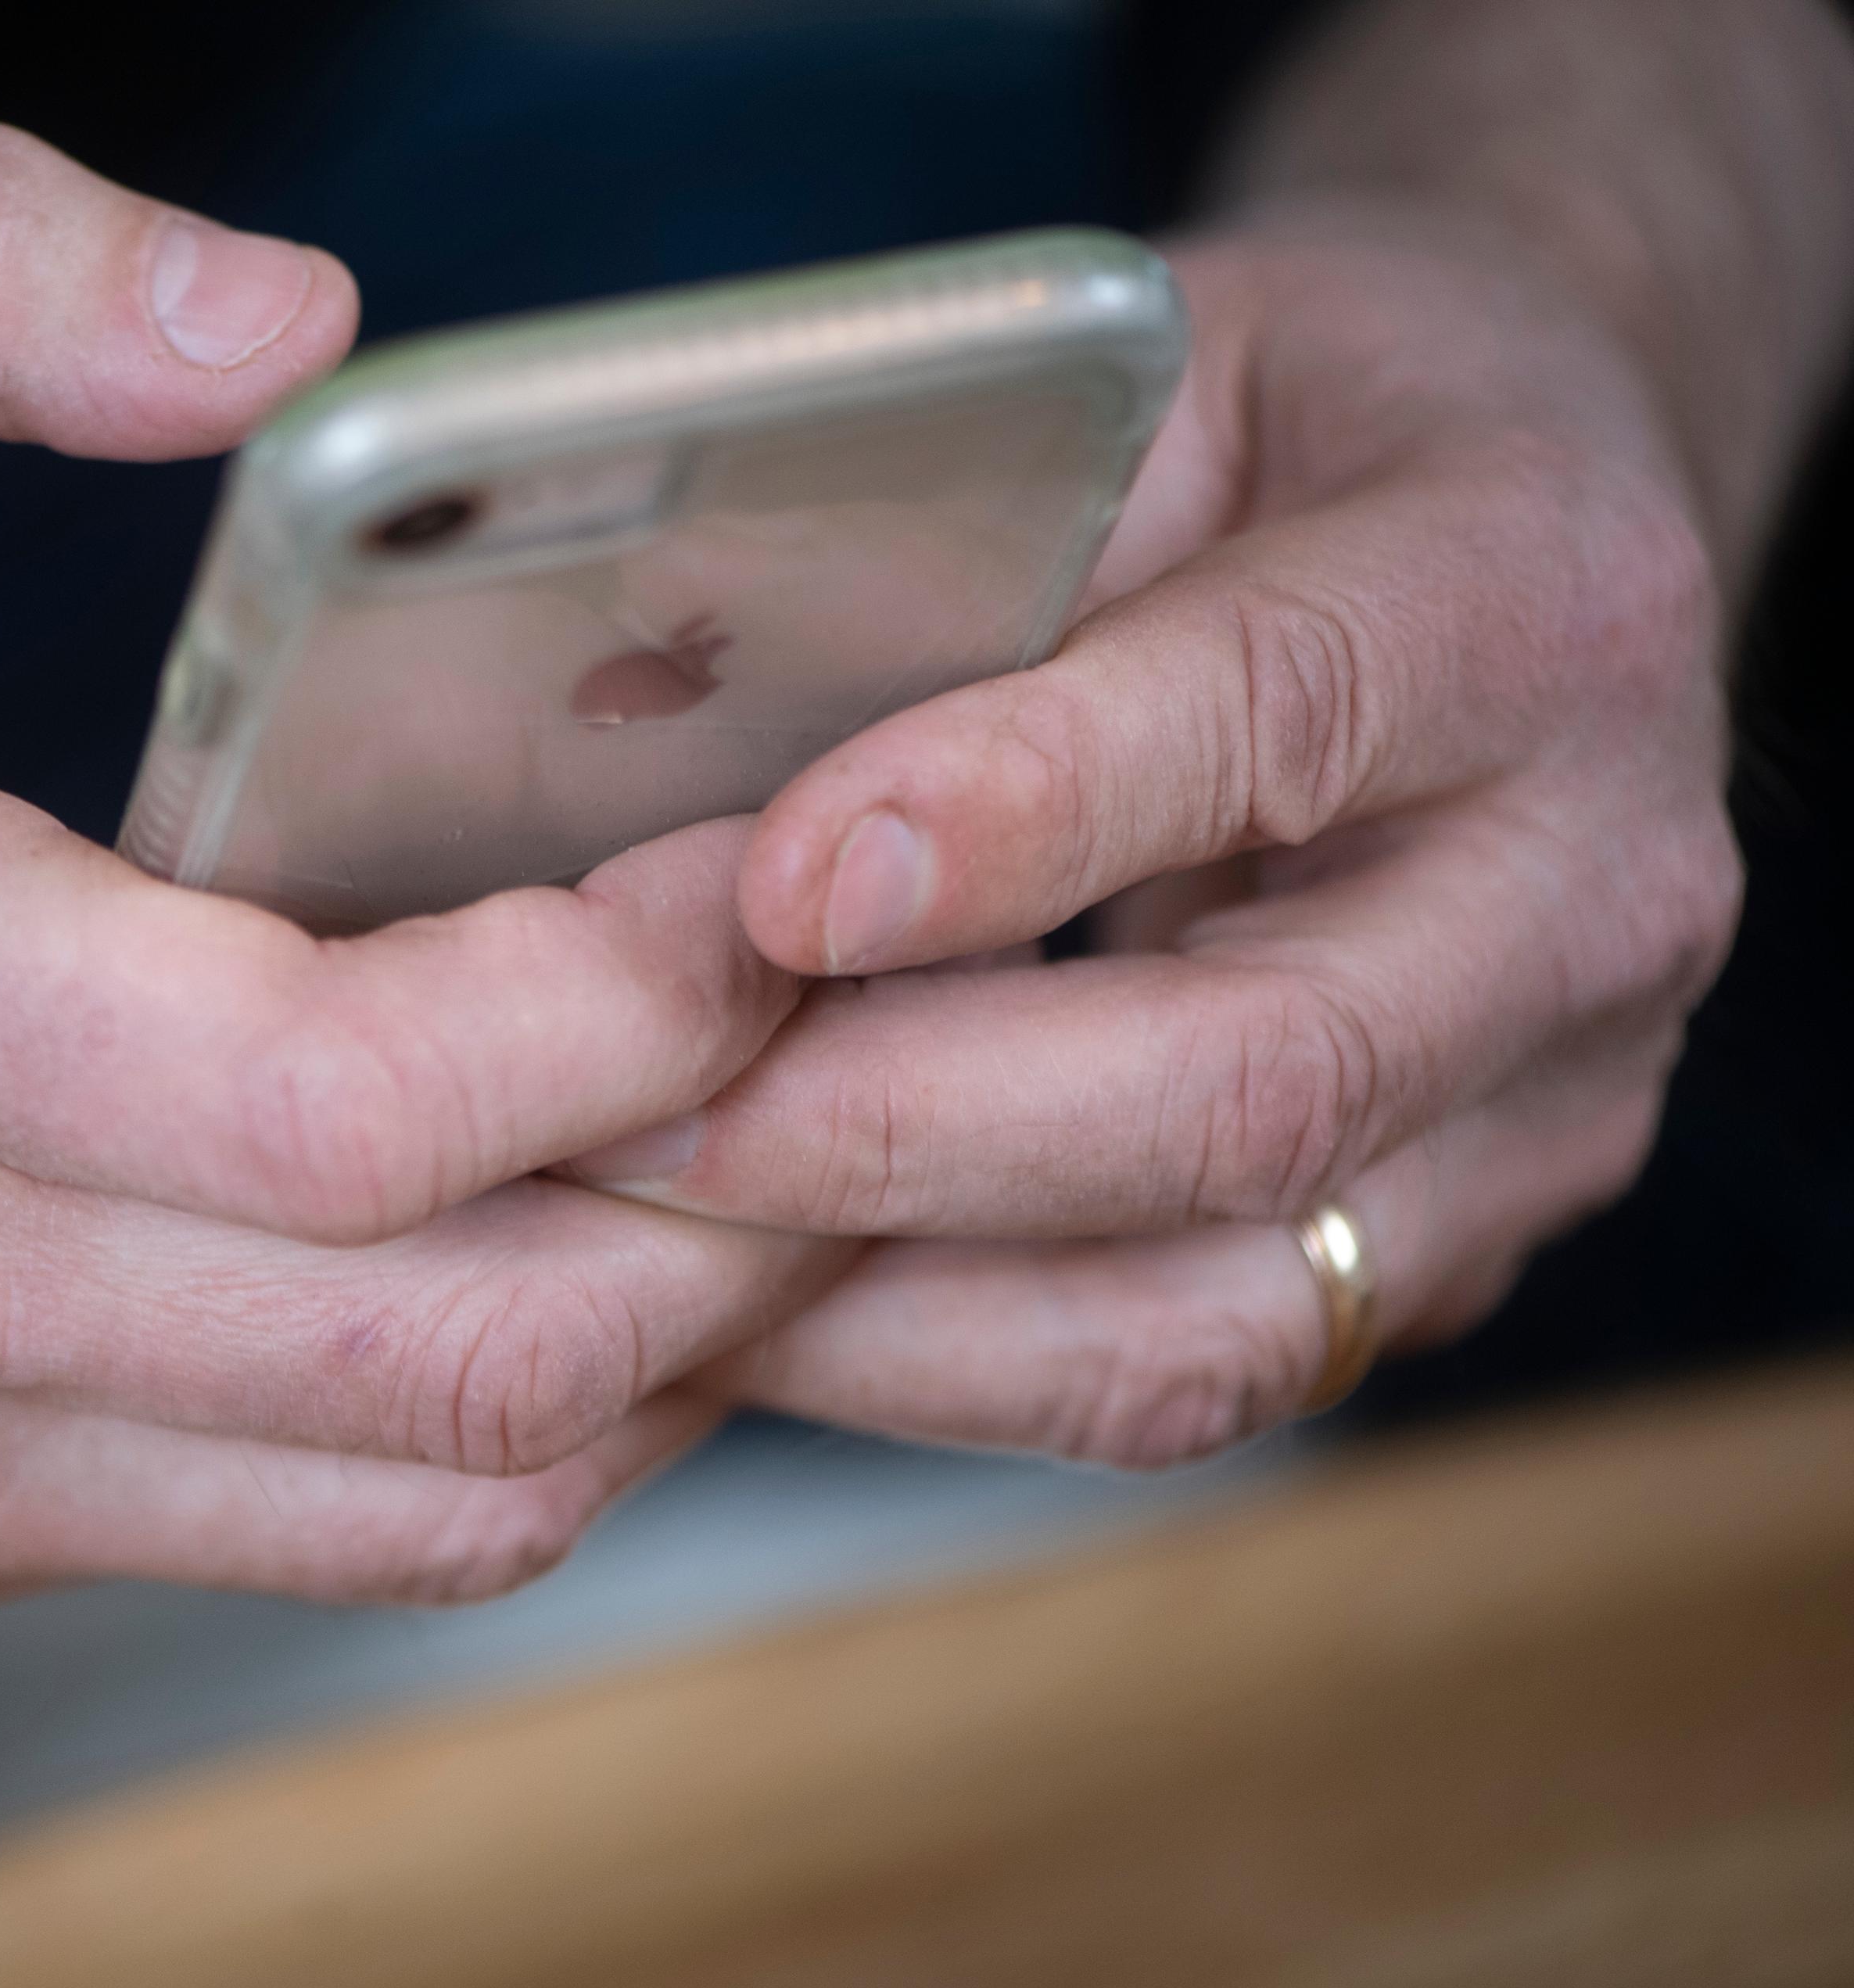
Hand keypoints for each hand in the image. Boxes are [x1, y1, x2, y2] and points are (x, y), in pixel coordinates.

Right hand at [0, 123, 849, 1628]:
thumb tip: (295, 324)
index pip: (324, 1104)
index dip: (627, 1007)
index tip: (768, 873)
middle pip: (438, 1356)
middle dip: (733, 1205)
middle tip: (855, 1016)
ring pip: (405, 1507)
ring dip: (653, 1338)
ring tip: (753, 1135)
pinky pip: (277, 1538)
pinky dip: (478, 1414)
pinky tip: (530, 1230)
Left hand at [568, 212, 1739, 1463]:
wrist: (1540, 543)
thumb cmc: (1307, 436)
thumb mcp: (1154, 381)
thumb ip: (959, 535)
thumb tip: (642, 705)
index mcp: (1532, 594)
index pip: (1277, 718)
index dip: (1018, 818)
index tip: (778, 890)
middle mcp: (1592, 888)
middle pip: (1260, 1084)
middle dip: (899, 1131)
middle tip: (632, 1127)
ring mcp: (1548, 1109)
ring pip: (1221, 1314)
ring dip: (894, 1315)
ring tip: (646, 1257)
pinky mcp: (1459, 1247)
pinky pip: (1190, 1369)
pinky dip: (944, 1368)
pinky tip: (757, 1307)